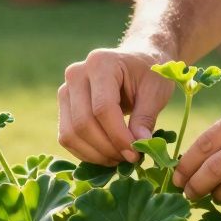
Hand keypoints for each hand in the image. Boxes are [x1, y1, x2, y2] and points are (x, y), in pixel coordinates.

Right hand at [58, 47, 175, 165]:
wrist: (136, 61)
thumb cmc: (148, 73)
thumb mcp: (156, 90)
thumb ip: (146, 117)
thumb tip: (139, 145)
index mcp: (100, 63)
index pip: (103, 108)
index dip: (118, 136)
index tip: (136, 153)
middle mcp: (76, 74)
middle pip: (83, 123)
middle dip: (107, 148)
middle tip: (130, 159)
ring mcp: (65, 90)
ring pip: (70, 134)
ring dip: (95, 155)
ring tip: (120, 159)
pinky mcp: (64, 106)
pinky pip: (67, 138)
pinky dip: (86, 153)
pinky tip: (107, 155)